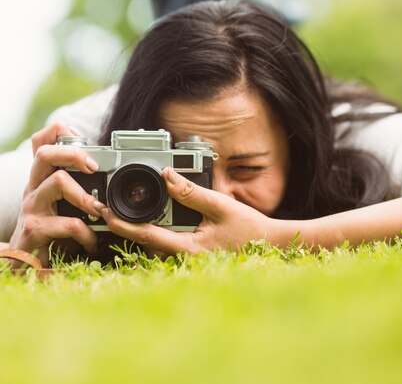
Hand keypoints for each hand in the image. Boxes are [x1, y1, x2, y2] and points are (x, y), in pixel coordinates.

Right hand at [9, 121, 101, 265]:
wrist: (24, 266)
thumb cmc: (51, 230)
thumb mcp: (62, 203)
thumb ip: (78, 186)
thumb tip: (110, 173)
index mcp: (42, 176)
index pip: (40, 140)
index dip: (59, 132)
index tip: (82, 140)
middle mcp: (34, 186)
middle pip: (44, 153)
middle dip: (73, 154)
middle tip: (95, 167)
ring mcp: (32, 206)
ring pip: (57, 181)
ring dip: (86, 195)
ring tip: (100, 210)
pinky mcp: (34, 229)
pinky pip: (66, 223)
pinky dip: (86, 232)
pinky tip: (92, 241)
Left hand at [97, 167, 277, 255]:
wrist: (270, 245)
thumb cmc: (249, 229)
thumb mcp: (220, 206)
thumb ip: (192, 193)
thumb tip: (167, 176)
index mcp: (188, 249)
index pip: (147, 235)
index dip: (122, 223)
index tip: (105, 212)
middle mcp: (183, 257)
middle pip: (144, 240)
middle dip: (121, 224)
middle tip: (100, 208)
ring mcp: (187, 255)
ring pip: (153, 241)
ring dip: (134, 225)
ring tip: (114, 210)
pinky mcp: (192, 250)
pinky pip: (167, 239)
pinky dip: (152, 227)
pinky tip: (144, 215)